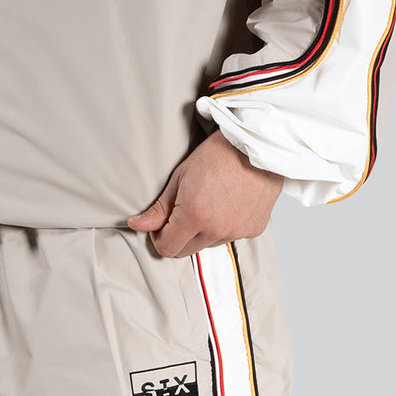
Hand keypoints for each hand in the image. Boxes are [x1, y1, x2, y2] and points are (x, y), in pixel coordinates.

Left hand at [127, 130, 283, 257]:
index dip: (159, 238)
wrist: (258, 143)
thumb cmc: (219, 153)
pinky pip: (230, 237)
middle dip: (179, 237)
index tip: (162, 224)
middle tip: (182, 212)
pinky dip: (225, 226)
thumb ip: (159, 208)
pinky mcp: (253, 230)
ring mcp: (237, 232)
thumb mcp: (181, 176)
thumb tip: (137, 225)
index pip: (167, 249)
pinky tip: (228, 203)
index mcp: (195, 216)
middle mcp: (217, 229)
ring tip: (210, 201)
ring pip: (208, 244)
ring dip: (202, 231)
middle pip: (186, 251)